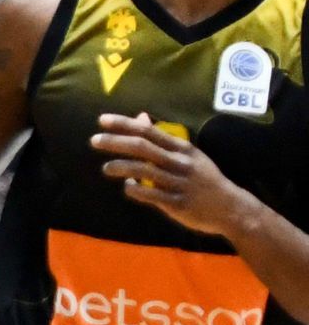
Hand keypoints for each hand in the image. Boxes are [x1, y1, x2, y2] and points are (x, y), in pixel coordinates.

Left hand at [92, 112, 257, 237]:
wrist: (230, 207)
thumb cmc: (203, 178)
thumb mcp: (187, 154)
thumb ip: (161, 138)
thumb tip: (140, 117)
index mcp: (181, 148)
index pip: (148, 131)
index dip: (124, 124)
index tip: (102, 120)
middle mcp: (179, 163)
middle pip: (142, 148)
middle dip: (115, 142)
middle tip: (94, 140)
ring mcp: (178, 183)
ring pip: (143, 171)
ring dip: (120, 167)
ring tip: (106, 168)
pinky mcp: (177, 203)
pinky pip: (149, 194)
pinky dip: (134, 189)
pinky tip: (127, 186)